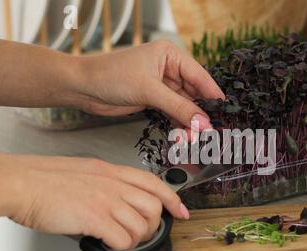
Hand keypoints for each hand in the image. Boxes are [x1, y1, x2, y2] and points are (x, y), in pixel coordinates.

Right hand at [0, 153, 188, 249]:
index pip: (153, 182)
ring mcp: (105, 200)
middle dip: (153, 224)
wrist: (22, 183)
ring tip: (120, 239)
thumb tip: (119, 202)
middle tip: (141, 232)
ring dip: (135, 238)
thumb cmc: (46, 179)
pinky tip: (107, 243)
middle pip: (154, 206)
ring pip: (142, 225)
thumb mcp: (85, 172)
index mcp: (112, 171)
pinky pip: (123, 238)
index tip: (181, 210)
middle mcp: (113, 184)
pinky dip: (120, 246)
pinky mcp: (94, 217)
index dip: (172, 198)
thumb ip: (107, 184)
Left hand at [75, 40, 224, 128]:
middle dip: (200, 114)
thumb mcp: (149, 91)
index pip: (199, 76)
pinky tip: (182, 136)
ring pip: (184, 106)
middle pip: (194, 93)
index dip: (212, 95)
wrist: (83, 88)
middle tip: (209, 132)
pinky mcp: (154, 100)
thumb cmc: (111, 76)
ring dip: (189, 123)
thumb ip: (179, 108)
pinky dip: (178, 125)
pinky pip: (173, 113)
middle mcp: (169, 69)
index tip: (224, 112)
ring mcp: (162, 86)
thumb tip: (204, 123)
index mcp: (170, 55)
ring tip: (193, 138)